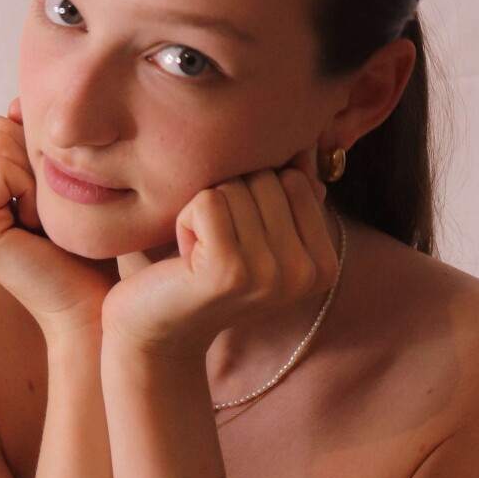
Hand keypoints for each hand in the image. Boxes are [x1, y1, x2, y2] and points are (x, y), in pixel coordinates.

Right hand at [0, 98, 119, 339]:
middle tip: (50, 217)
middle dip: (36, 163)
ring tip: (45, 224)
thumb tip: (17, 102)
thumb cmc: (86, 254)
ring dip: (37, 177)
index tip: (53, 206)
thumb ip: (32, 146)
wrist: (92, 308)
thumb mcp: (59, 188)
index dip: (38, 156)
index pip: (1, 129)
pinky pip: (0, 163)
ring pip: (0, 140)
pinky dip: (31, 188)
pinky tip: (38, 229)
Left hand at [99, 147, 338, 360]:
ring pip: (236, 187)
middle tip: (214, 249)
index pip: (295, 179)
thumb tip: (307, 148)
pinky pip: (208, 200)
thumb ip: (289, 193)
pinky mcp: (229, 271)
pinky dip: (184, 219)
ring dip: (204, 212)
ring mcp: (270, 275)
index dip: (254, 197)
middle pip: (267, 179)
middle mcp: (304, 274)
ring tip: (199, 254)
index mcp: (323, 265)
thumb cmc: (202, 271)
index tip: (239, 241)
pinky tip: (183, 258)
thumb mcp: (256, 230)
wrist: (155, 329)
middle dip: (230, 202)